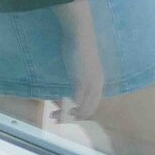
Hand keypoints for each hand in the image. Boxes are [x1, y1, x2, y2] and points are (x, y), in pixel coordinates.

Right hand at [52, 0, 105, 119]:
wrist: (80, 35)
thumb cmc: (79, 47)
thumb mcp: (82, 68)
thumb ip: (80, 79)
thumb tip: (73, 89)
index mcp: (99, 83)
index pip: (92, 105)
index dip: (81, 113)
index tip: (68, 116)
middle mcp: (97, 85)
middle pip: (88, 109)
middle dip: (73, 117)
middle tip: (58, 119)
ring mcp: (90, 84)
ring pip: (82, 107)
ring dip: (68, 113)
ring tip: (55, 115)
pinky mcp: (82, 80)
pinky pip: (77, 99)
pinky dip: (68, 106)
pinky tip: (59, 107)